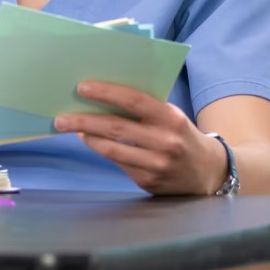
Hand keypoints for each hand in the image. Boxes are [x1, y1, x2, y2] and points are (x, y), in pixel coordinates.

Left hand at [54, 81, 222, 194]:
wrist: (209, 172)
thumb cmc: (181, 136)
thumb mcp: (171, 117)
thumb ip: (145, 109)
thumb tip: (103, 98)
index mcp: (171, 118)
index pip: (134, 100)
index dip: (106, 93)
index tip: (81, 88)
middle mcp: (165, 142)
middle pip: (116, 127)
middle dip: (84, 121)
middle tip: (60, 118)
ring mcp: (156, 165)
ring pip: (113, 149)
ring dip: (88, 138)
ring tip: (70, 128)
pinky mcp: (148, 182)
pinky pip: (119, 164)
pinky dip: (102, 151)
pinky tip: (91, 142)